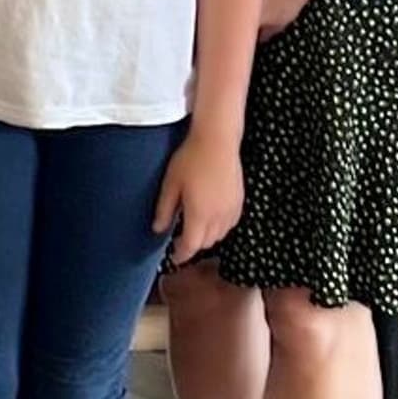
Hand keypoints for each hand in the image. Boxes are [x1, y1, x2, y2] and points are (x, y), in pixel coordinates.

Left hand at [156, 134, 246, 263]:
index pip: (191, 246)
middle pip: (205, 243)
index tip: (174, 257)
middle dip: (192, 244)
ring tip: (193, 226)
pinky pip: (230, 224)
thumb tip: (158, 229)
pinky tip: (210, 216)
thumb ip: (164, 209)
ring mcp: (232, 209)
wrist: (217, 141)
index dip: (181, 255)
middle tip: (180, 238)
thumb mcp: (170, 184)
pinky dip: (219, 227)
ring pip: (219, 235)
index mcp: (199, 214)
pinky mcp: (240, 201)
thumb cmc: (191, 159)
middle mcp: (219, 216)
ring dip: (206, 236)